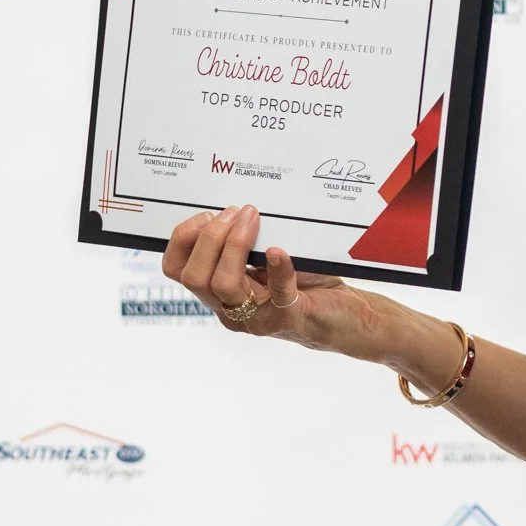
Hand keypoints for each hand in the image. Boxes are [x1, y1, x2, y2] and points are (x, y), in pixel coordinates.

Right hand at [163, 205, 362, 352]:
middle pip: (194, 277)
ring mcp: (257, 318)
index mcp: (220, 293)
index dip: (182, 239)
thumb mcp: (270, 259)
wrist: (348, 318)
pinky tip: (280, 251)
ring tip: (252, 219)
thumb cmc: (308, 285)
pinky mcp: (288, 319)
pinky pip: (277, 294)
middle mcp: (231, 309)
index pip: (177, 270)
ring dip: (234, 245)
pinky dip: (278, 269)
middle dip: (209, 238)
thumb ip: (251, 242)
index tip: (206, 214)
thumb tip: (239, 206)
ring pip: (224, 285)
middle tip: (235, 212)